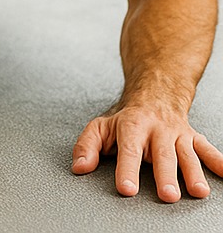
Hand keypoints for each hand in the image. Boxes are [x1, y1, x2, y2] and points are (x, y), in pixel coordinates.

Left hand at [73, 101, 222, 200]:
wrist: (155, 94)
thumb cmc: (127, 118)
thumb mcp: (100, 127)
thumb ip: (86, 146)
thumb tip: (79, 167)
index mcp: (132, 127)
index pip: (128, 151)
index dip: (127, 170)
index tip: (127, 189)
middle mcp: (157, 131)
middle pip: (162, 155)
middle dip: (165, 175)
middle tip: (167, 195)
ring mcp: (178, 135)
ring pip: (187, 154)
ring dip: (194, 173)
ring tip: (197, 191)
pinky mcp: (194, 138)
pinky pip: (208, 149)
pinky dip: (219, 161)